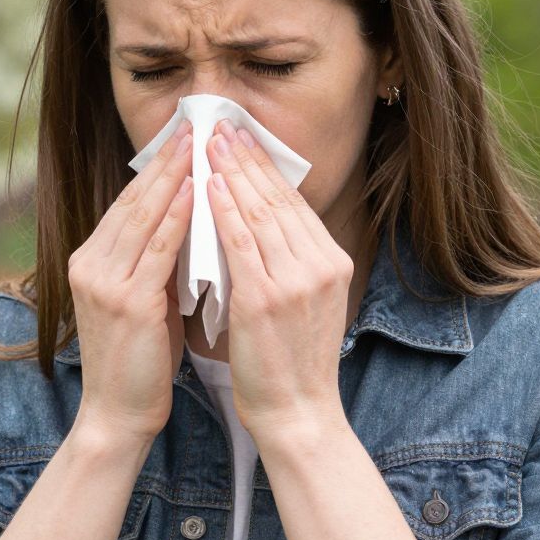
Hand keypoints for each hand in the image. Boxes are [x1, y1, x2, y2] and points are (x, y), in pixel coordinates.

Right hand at [68, 114, 195, 445]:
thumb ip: (158, 262)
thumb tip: (193, 222)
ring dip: (175, 176)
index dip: (159, 168)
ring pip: (145, 216)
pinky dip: (179, 216)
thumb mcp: (147, 299)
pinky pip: (158, 248)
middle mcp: (91, 263)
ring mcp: (104, 280)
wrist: (119, 414)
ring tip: (200, 143)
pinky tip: (198, 190)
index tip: (186, 136)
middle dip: (167, 160)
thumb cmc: (141, 360)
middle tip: (196, 123)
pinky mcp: (125, 301)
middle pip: (135, 199)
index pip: (130, 202)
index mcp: (92, 260)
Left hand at [204, 117, 352, 440]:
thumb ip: (291, 264)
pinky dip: (224, 209)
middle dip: (248, 158)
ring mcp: (295, 281)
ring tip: (209, 143)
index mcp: (332, 263)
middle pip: (278, 199)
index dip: (266, 167)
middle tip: (223, 125)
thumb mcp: (306, 304)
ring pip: (259, 213)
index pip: (294, 204)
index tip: (244, 139)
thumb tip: (261, 226)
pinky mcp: (266, 299)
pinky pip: (241, 242)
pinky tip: (208, 184)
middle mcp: (319, 265)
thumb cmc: (293, 365)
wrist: (298, 414)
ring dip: (232, 172)